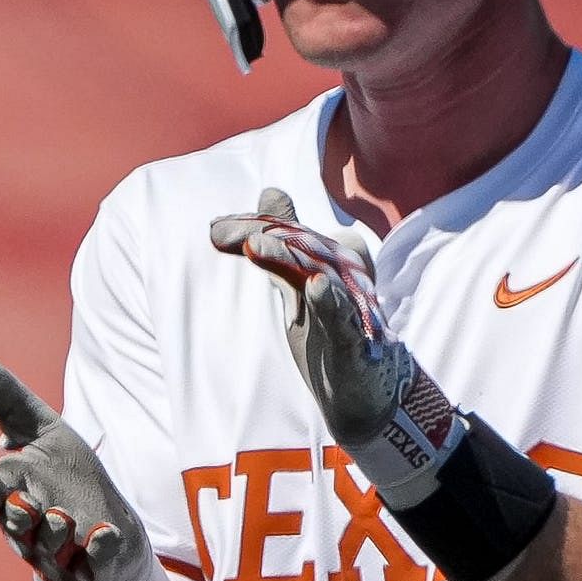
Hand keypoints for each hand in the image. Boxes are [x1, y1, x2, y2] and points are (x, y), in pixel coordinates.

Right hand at [0, 354, 149, 580]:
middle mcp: (31, 528)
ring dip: (56, 532)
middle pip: (16, 526)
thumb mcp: (44, 432)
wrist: (111, 522)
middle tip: (28, 505)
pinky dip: (100, 549)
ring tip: (63, 516)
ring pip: (50, 547)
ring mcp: (62, 552)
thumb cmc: (68, 477)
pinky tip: (105, 534)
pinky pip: (96, 563)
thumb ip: (8, 401)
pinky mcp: (96, 567)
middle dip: (20, 518)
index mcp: (14, 494)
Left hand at [208, 188, 457, 500]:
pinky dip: (332, 301)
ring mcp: (352, 307)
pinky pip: (344, 318)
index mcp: (330, 258)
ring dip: (287, 258)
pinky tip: (317, 286)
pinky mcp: (356, 341)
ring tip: (256, 246)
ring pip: (319, 274)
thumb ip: (284, 240)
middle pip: (299, 246)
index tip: (214, 230)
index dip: (250, 227)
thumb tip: (270, 191)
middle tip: (220, 232)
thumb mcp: (301, 281)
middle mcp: (343, 275)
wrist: (367, 389)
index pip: (287, 233)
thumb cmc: (332, 329)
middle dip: (259, 237)